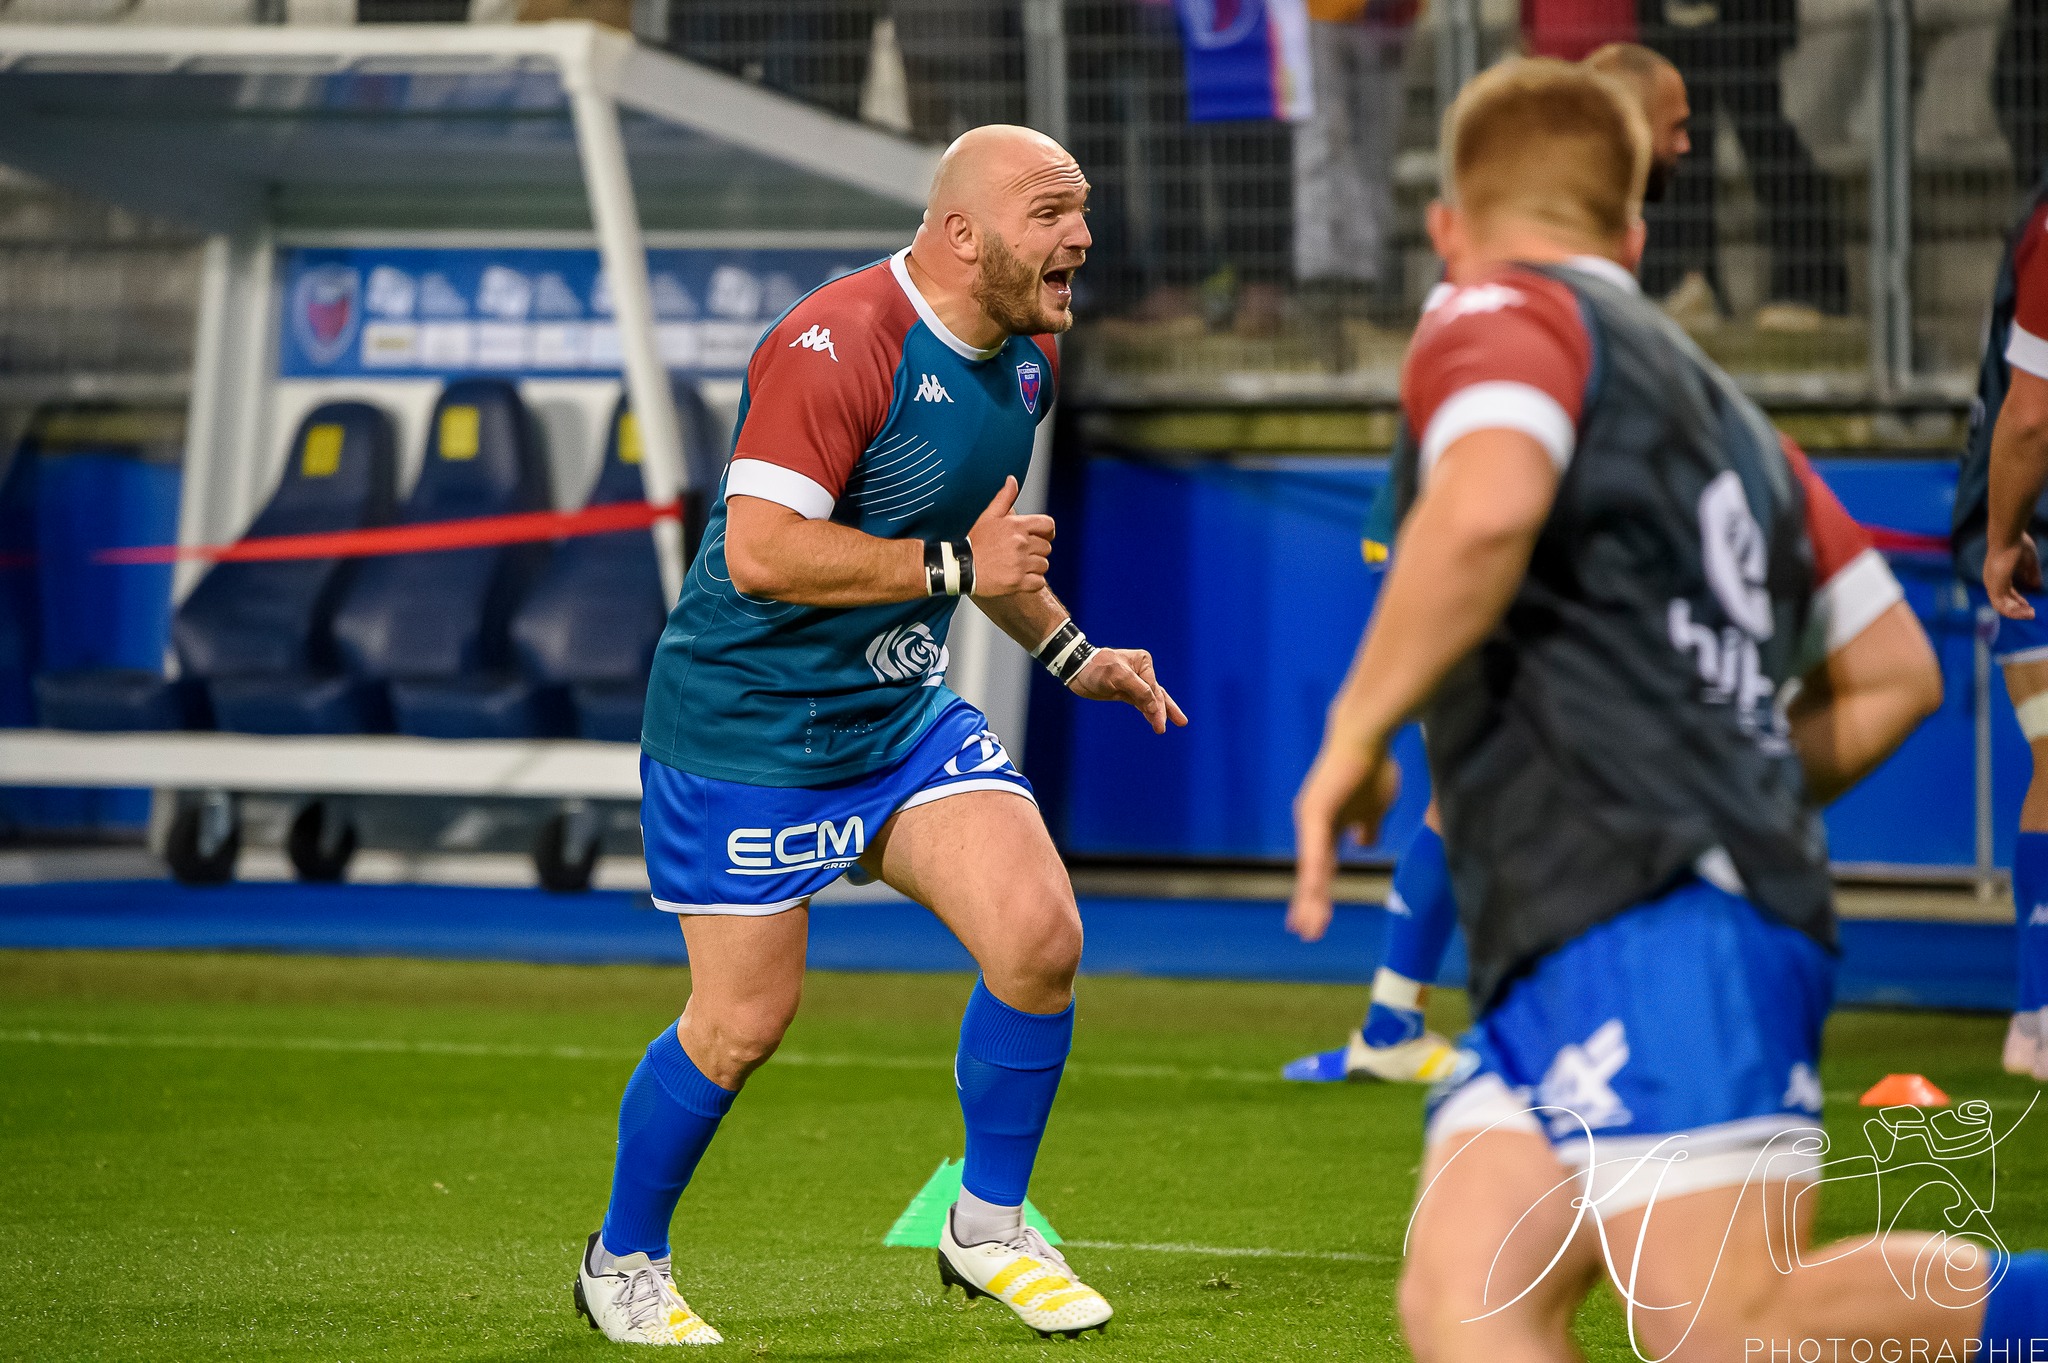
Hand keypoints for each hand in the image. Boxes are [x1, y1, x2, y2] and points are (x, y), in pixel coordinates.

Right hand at [968, 477, 1055, 596]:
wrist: (960, 568)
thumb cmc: (975, 543)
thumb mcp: (988, 517)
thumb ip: (1004, 498)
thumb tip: (1012, 480)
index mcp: (1016, 525)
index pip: (1048, 525)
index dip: (1048, 532)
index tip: (1042, 537)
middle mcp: (1021, 543)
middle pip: (1046, 547)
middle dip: (1037, 551)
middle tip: (1021, 555)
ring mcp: (1020, 563)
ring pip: (1044, 565)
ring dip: (1034, 567)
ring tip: (1018, 567)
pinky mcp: (1018, 582)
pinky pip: (1039, 582)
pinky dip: (1032, 582)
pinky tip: (1020, 579)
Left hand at [1069, 647, 1188, 734]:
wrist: (1076, 670)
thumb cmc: (1096, 668)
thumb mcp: (1118, 676)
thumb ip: (1140, 691)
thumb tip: (1155, 707)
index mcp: (1142, 662)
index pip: (1153, 687)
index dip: (1157, 705)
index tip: (1158, 721)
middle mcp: (1141, 671)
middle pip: (1158, 694)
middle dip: (1166, 710)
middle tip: (1181, 723)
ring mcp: (1134, 682)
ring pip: (1152, 700)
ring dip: (1162, 712)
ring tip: (1179, 723)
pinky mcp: (1126, 692)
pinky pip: (1141, 704)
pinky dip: (1149, 712)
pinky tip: (1156, 721)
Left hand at [1287, 743, 1398, 942]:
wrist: (1366, 735)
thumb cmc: (1371, 767)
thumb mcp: (1374, 808)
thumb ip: (1367, 827)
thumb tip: (1365, 845)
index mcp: (1325, 828)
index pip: (1321, 869)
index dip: (1317, 895)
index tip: (1315, 921)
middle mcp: (1312, 825)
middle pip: (1312, 873)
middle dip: (1311, 905)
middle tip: (1306, 934)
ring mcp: (1311, 818)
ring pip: (1311, 866)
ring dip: (1311, 898)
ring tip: (1308, 924)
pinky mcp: (1316, 810)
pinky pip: (1317, 848)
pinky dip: (1316, 871)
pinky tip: (1314, 892)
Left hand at [1986, 535, 2041, 619]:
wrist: (2007, 538)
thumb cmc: (2017, 545)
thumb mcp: (2028, 561)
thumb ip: (2031, 573)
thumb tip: (2036, 585)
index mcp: (1998, 574)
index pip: (2005, 591)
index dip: (2016, 599)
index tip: (2027, 604)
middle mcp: (1992, 581)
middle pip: (2003, 601)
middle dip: (2018, 608)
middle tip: (2032, 613)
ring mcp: (1992, 585)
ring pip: (2002, 606)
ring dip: (2017, 613)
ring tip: (2031, 615)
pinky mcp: (1994, 588)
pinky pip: (2002, 607)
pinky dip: (2014, 612)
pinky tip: (2026, 612)